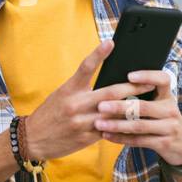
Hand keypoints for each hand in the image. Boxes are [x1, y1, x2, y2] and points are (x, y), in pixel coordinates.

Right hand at [23, 39, 154, 161]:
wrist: (32, 138)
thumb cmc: (50, 113)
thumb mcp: (62, 94)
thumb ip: (82, 88)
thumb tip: (107, 79)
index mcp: (69, 89)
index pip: (85, 67)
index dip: (98, 54)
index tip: (111, 42)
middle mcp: (75, 104)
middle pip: (110, 93)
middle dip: (132, 88)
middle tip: (150, 83)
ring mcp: (81, 122)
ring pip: (114, 115)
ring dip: (132, 110)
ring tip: (149, 105)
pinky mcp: (85, 138)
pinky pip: (109, 131)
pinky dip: (122, 127)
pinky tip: (135, 124)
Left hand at [93, 67, 181, 165]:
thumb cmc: (164, 121)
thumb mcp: (161, 107)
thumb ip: (145, 97)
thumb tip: (113, 86)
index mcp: (168, 96)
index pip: (163, 80)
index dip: (147, 76)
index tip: (129, 76)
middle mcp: (170, 110)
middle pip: (144, 106)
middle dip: (120, 106)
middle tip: (101, 105)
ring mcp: (169, 128)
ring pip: (139, 126)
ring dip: (117, 125)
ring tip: (99, 124)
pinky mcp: (165, 144)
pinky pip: (139, 140)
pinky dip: (121, 138)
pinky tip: (107, 136)